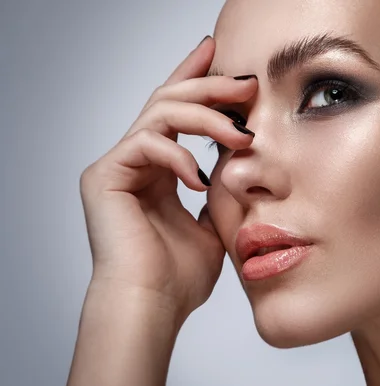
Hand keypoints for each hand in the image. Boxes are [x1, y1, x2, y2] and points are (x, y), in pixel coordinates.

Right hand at [79, 36, 256, 321]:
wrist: (153, 307)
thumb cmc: (179, 276)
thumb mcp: (214, 225)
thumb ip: (220, 193)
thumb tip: (236, 171)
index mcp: (159, 170)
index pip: (178, 114)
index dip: (197, 80)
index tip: (221, 55)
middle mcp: (136, 162)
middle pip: (170, 101)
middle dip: (210, 87)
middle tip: (246, 82)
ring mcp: (118, 167)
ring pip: (160, 113)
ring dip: (205, 116)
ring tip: (241, 133)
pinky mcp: (105, 176)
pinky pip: (146, 143)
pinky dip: (179, 156)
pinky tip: (200, 180)